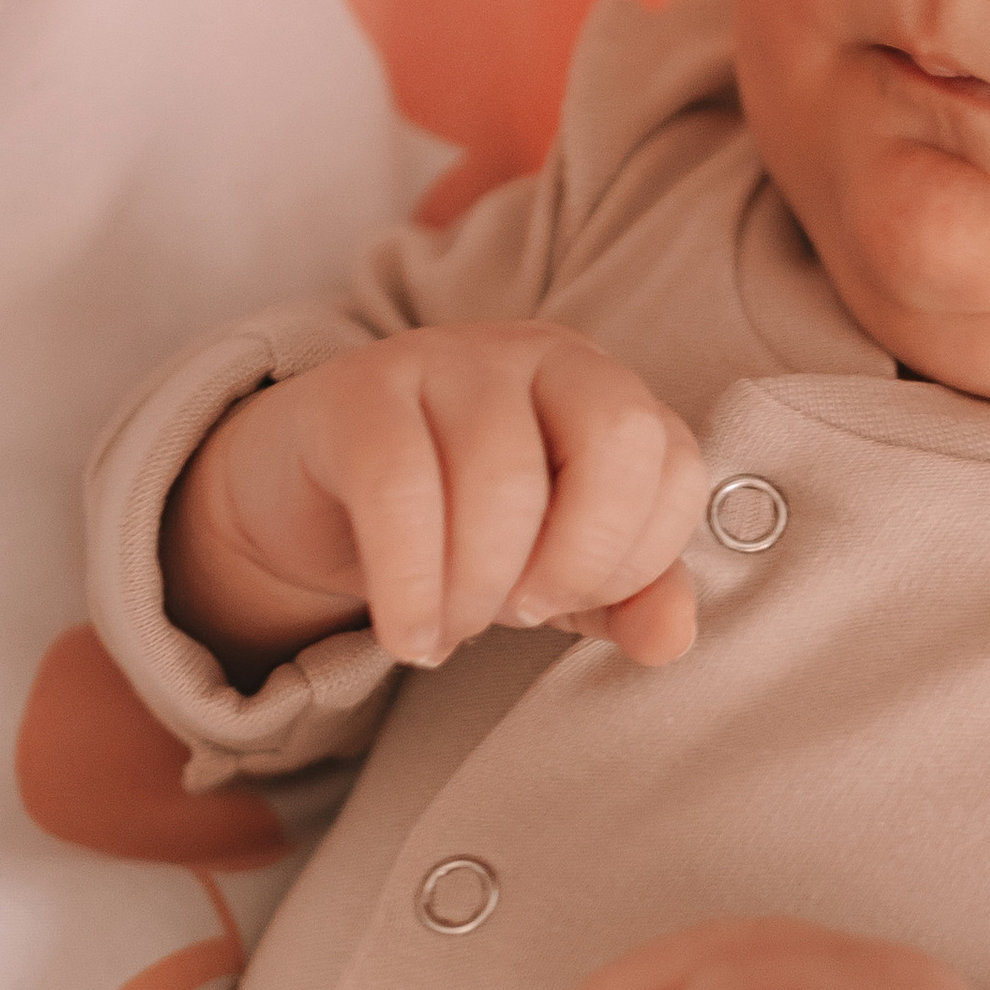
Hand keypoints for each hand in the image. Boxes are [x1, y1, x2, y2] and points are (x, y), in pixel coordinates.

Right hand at [164, 323, 707, 675]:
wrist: (315, 497)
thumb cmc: (456, 527)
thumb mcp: (552, 569)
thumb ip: (627, 598)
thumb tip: (670, 636)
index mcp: (601, 388)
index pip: (675, 464)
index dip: (637, 559)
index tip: (569, 601)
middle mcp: (536, 353)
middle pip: (616, 434)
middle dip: (581, 557)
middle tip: (524, 611)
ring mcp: (446, 357)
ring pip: (501, 474)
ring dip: (481, 588)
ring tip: (453, 628)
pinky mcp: (357, 390)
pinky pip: (399, 486)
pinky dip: (411, 587)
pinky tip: (408, 636)